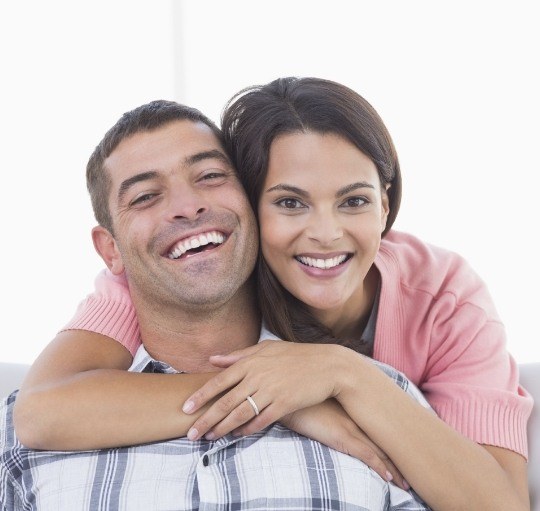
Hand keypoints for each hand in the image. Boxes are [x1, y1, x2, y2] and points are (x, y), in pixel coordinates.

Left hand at [182, 340, 347, 440]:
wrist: (327, 365)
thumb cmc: (295, 355)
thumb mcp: (266, 348)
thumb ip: (238, 355)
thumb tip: (212, 359)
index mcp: (251, 361)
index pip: (219, 381)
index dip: (201, 396)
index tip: (185, 408)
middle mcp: (258, 376)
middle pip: (226, 401)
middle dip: (206, 418)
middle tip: (191, 433)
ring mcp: (271, 391)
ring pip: (240, 413)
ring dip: (222, 428)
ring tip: (209, 437)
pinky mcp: (284, 404)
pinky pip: (261, 420)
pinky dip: (247, 429)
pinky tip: (237, 435)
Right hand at [279, 399, 409, 490]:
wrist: (287, 391)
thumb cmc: (297, 394)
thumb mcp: (315, 396)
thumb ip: (326, 404)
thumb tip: (326, 411)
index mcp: (351, 405)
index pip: (378, 423)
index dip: (392, 437)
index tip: (404, 447)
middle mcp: (355, 414)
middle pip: (384, 438)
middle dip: (399, 455)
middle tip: (414, 469)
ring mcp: (350, 425)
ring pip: (380, 449)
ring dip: (394, 468)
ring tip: (406, 484)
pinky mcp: (341, 436)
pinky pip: (366, 455)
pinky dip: (380, 468)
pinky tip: (389, 479)